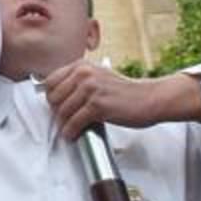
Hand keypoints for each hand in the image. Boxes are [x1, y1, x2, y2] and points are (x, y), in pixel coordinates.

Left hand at [43, 59, 200, 139]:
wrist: (150, 98)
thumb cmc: (126, 91)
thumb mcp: (98, 76)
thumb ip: (79, 81)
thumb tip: (57, 95)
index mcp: (81, 65)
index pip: (50, 81)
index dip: (51, 96)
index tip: (55, 106)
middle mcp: (83, 74)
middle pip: (53, 97)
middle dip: (56, 111)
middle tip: (63, 119)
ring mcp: (90, 89)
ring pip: (63, 111)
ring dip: (63, 124)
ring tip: (67, 129)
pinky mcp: (98, 105)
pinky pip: (74, 122)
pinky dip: (71, 131)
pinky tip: (73, 134)